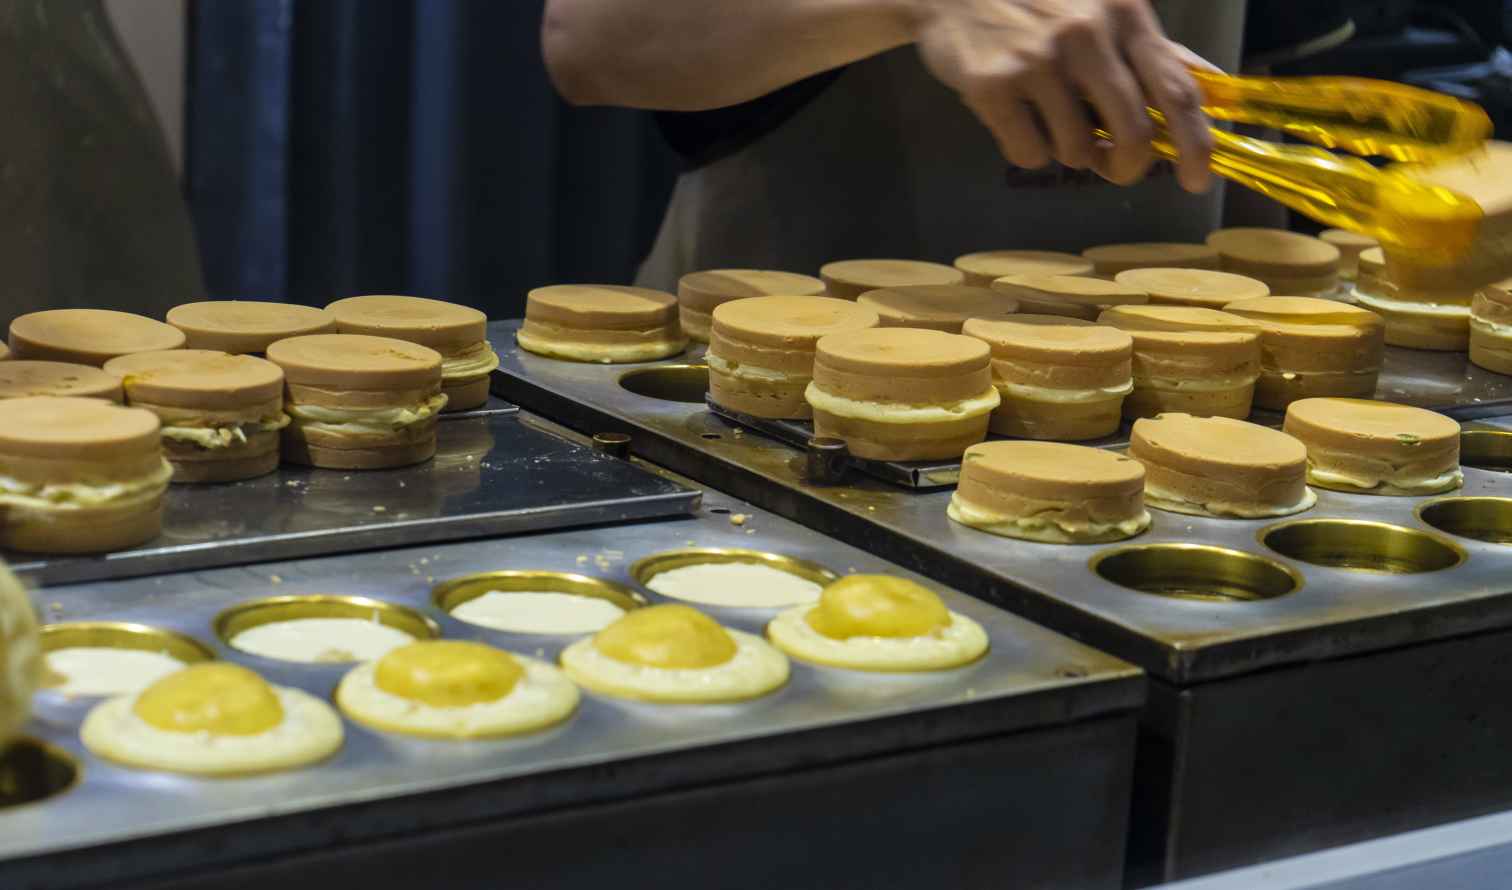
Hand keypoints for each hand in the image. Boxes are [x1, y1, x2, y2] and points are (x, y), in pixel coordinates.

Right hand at [910, 0, 1214, 192]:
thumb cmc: (1038, 2)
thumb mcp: (1102, 8)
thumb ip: (1153, 48)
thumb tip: (1210, 84)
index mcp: (1125, 13)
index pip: (1177, 90)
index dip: (1196, 145)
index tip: (1198, 181)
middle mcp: (1086, 34)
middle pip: (1133, 134)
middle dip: (1128, 166)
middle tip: (1116, 169)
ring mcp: (1037, 60)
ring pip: (1076, 151)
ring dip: (1068, 152)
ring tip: (1049, 119)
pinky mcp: (993, 85)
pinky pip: (1028, 153)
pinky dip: (1027, 150)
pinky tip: (1015, 117)